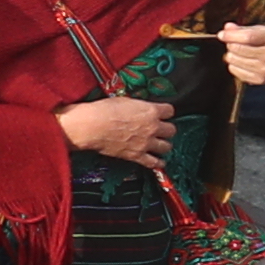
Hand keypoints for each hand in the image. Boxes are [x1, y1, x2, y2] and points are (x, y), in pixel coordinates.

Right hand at [58, 95, 176, 162]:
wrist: (92, 126)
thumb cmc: (104, 111)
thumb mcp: (124, 101)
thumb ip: (137, 107)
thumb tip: (139, 109)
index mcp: (150, 111)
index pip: (170, 111)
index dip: (166, 112)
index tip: (163, 113)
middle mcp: (152, 127)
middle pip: (172, 130)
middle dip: (166, 129)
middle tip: (161, 129)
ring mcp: (146, 143)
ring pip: (167, 146)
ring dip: (164, 145)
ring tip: (160, 144)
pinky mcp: (137, 155)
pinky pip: (154, 162)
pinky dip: (158, 163)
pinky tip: (160, 162)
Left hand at [219, 19, 264, 87]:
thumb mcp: (262, 30)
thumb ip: (243, 29)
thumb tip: (227, 29)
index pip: (248, 37)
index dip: (231, 36)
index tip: (222, 34)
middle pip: (239, 49)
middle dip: (230, 44)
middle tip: (233, 42)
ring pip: (234, 60)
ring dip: (231, 54)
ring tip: (238, 51)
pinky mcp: (260, 80)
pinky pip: (235, 71)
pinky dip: (233, 65)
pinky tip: (241, 60)